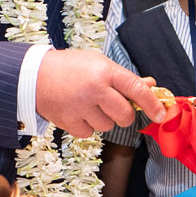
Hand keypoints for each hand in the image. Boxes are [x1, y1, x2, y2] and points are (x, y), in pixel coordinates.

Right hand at [36, 49, 162, 137]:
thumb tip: (150, 86)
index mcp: (105, 71)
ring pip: (107, 126)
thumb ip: (124, 77)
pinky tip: (78, 112)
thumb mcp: (99, 63)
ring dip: (103, 119)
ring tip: (88, 104)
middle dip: (124, 115)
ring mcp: (81, 107)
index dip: (153, 104)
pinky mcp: (68, 121)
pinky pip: (90, 133)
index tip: (161, 114)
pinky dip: (87, 126)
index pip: (137, 90)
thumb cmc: (71, 67)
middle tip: (113, 106)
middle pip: (125, 115)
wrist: (34, 75)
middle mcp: (95, 89)